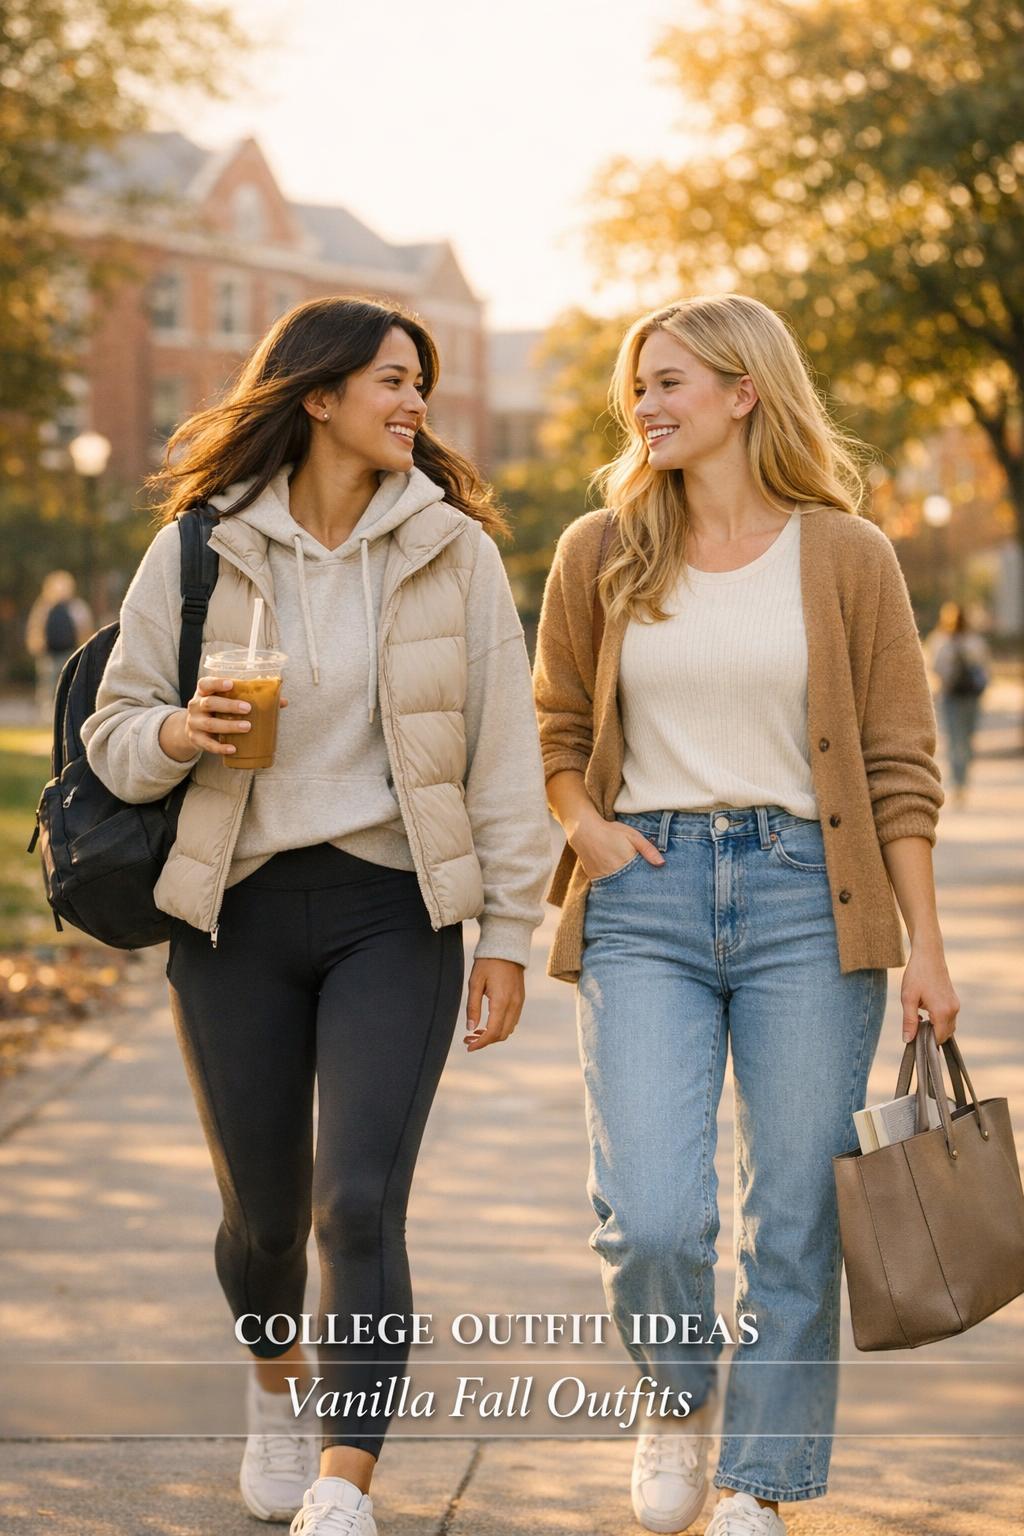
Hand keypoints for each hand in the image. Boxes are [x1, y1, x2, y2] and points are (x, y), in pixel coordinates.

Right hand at [160, 678, 287, 761]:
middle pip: (210, 703)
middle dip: (229, 705)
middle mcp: (196, 706)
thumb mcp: (226, 701)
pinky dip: (221, 747)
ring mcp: (194, 723)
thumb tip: (282, 701)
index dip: (217, 683)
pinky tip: (233, 748)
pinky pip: (208, 745)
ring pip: (211, 724)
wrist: (192, 730)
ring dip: (229, 726)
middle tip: (248, 708)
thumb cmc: (216, 711)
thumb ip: (250, 698)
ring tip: (247, 727)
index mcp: (204, 692)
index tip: (232, 684)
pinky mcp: (196, 739)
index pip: (206, 684)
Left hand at [464, 958, 524, 1051]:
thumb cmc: (488, 963)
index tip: (468, 1046)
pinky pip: (513, 1020)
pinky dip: (501, 1026)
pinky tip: (488, 1022)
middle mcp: (514, 1005)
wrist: (507, 948)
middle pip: (502, 1034)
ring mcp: (519, 1002)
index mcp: (501, 1001)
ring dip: (493, 1035)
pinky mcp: (521, 999)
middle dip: (485, 1041)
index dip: (480, 1043)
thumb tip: (470, 1028)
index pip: (493, 1032)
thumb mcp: (475, 983)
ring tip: (476, 1032)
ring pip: (509, 1029)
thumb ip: (473, 1006)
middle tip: (468, 1039)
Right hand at [571, 814, 664, 881]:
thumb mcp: (633, 836)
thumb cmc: (611, 832)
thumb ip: (648, 849)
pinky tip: (620, 883)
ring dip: (626, 888)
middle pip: (631, 887)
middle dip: (639, 889)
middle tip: (646, 892)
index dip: (648, 884)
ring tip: (634, 889)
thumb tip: (662, 863)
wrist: (584, 831)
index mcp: (627, 865)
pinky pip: (608, 886)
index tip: (655, 888)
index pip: (642, 881)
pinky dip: (614, 886)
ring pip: (619, 889)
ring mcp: (604, 879)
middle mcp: (615, 875)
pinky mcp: (595, 879)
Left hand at [900, 942, 959, 1044]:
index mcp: (943, 1011)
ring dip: (935, 1027)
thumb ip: (909, 1021)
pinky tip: (924, 1011)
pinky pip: (948, 1017)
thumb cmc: (916, 975)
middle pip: (945, 1034)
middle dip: (931, 1035)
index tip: (915, 1040)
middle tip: (915, 1027)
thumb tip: (907, 1040)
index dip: (927, 1042)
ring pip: (948, 1026)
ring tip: (918, 1017)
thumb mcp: (908, 999)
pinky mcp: (954, 999)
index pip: (939, 1038)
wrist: (928, 955)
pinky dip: (938, 1019)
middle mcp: (953, 1010)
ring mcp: (955, 1004)